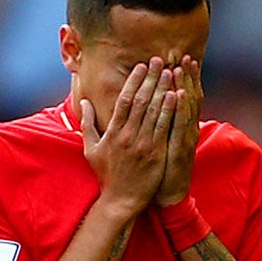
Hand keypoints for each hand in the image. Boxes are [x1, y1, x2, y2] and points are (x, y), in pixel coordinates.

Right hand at [82, 58, 176, 216]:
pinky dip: (171, 110)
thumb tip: (85, 102)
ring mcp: (143, 145)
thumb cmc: (106, 175)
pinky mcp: (156, 154)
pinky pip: (165, 127)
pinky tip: (177, 95)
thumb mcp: (91, 149)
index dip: (134, 80)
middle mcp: (128, 136)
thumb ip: (87, 124)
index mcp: (113, 132)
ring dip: (163, 88)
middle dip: (151, 78)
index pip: (124, 100)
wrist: (121, 201)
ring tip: (170, 71)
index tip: (141, 66)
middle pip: (141, 100)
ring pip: (154, 111)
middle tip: (159, 60)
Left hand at [156, 57, 201, 206]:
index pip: (183, 98)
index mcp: (181, 127)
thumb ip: (163, 124)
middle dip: (186, 77)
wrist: (169, 195)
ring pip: (186, 108)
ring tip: (181, 68)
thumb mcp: (164, 143)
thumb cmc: (162, 169)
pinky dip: (180, 110)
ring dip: (184, 86)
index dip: (184, 79)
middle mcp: (186, 130)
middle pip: (188, 98)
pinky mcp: (180, 150)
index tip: (180, 60)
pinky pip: (180, 126)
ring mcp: (185, 139)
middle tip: (184, 56)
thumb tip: (160, 108)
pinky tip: (179, 94)